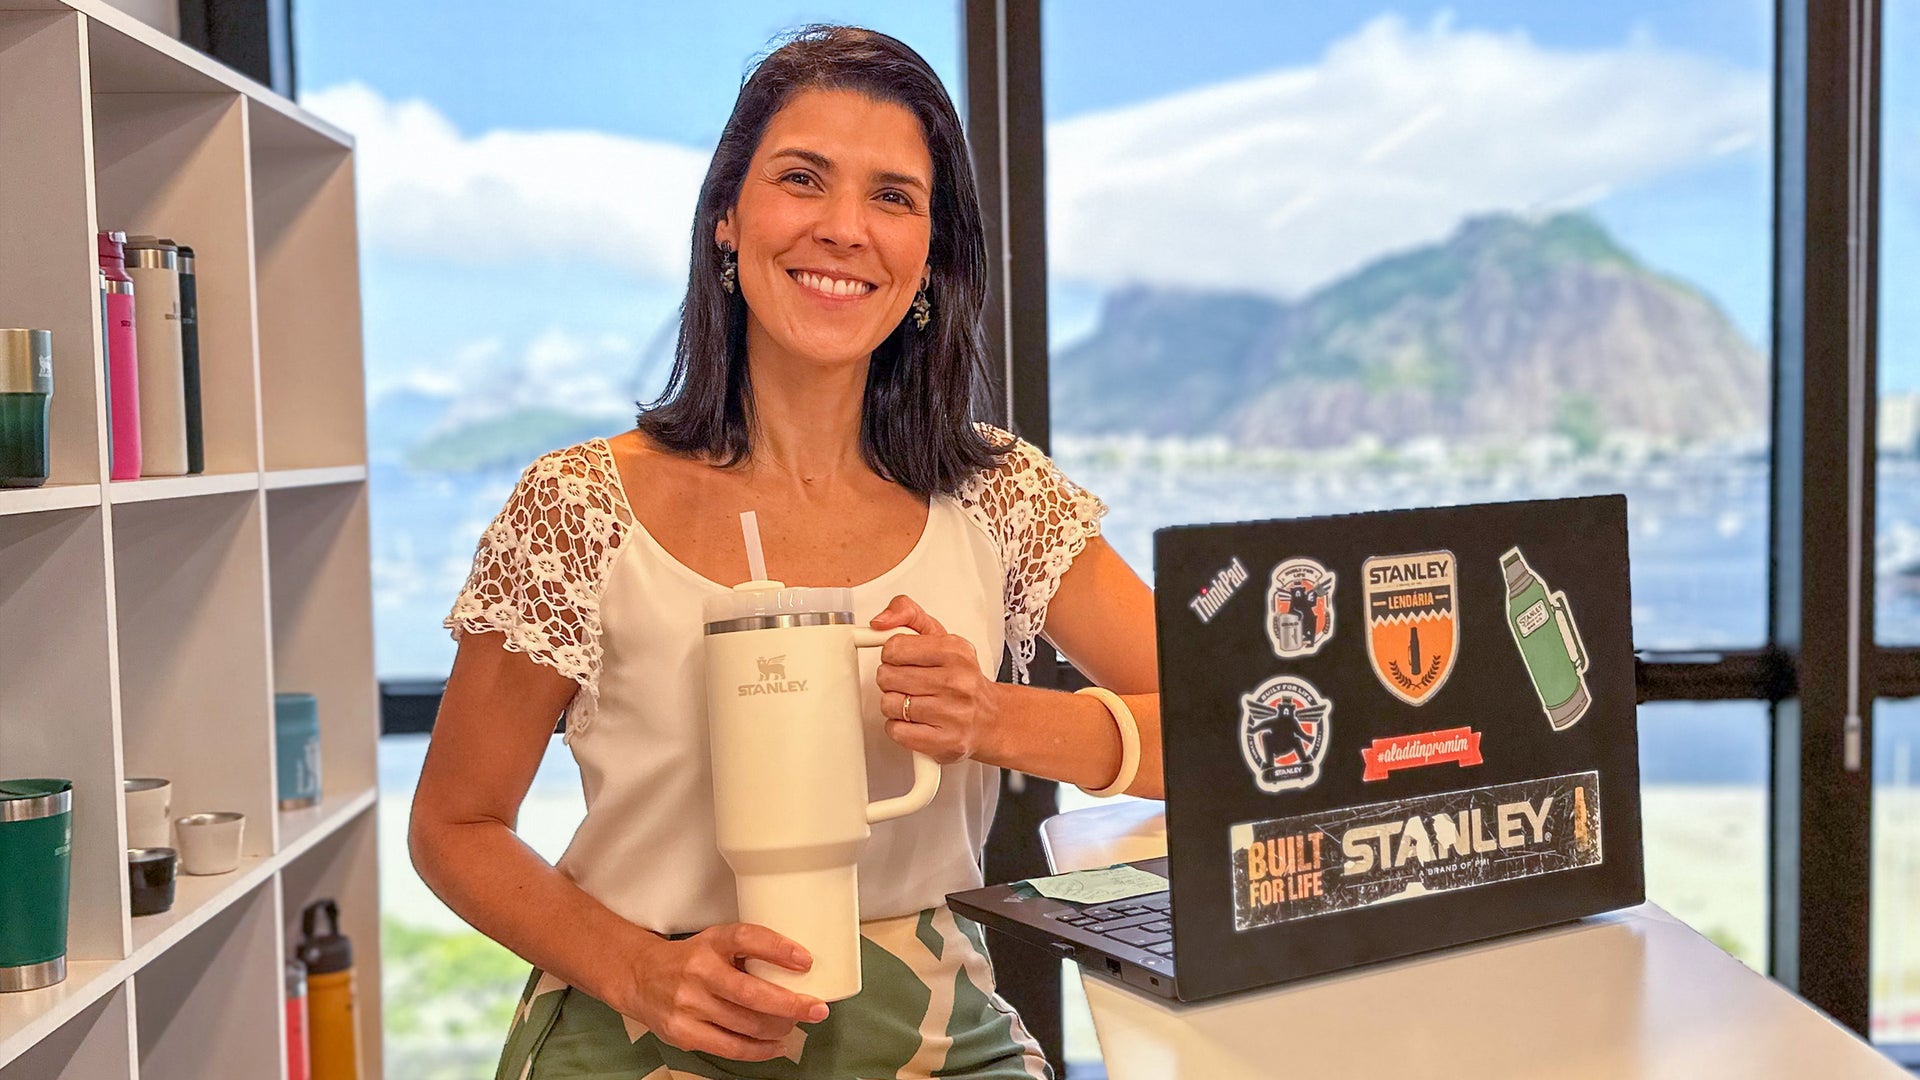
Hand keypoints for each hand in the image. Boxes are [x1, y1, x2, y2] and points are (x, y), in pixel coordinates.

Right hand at [611, 923, 828, 1060]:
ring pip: (746, 1025)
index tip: (806, 960)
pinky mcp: (684, 1033)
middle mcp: (698, 972)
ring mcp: (689, 1005)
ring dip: (779, 1028)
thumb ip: (749, 952)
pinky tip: (776, 1045)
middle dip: (791, 1004)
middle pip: (751, 993)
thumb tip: (800, 969)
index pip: (746, 938)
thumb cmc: (691, 959)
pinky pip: (731, 1048)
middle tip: (817, 1008)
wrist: (641, 978)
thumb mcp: (716, 942)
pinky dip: (760, 1050)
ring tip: (795, 1025)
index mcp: (710, 943)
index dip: (778, 949)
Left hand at [870, 594, 997, 764]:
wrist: (990, 718)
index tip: (902, 659)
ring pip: (889, 704)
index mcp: (955, 651)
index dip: (891, 655)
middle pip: (888, 677)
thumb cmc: (961, 678)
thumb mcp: (940, 636)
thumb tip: (880, 621)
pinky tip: (915, 721)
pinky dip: (899, 727)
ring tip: (914, 702)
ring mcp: (952, 714)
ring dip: (895, 704)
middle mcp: (957, 682)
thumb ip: (908, 615)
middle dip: (891, 680)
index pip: (895, 647)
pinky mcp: (944, 742)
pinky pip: (896, 731)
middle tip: (909, 682)